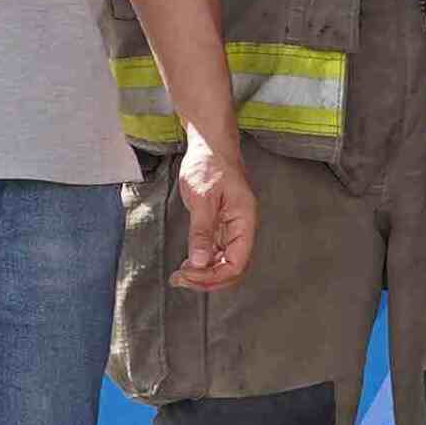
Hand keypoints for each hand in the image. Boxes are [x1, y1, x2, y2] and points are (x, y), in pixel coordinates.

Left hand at [170, 129, 257, 290]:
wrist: (210, 145)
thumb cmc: (210, 164)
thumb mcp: (202, 197)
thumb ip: (202, 231)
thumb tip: (200, 262)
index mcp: (245, 222)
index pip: (237, 263)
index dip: (214, 275)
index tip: (189, 273)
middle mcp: (242, 229)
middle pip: (232, 268)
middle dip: (208, 279)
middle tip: (181, 279)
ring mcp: (232, 229)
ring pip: (224, 263)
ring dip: (204, 274)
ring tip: (180, 275)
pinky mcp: (221, 226)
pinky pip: (216, 253)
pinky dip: (202, 263)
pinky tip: (187, 264)